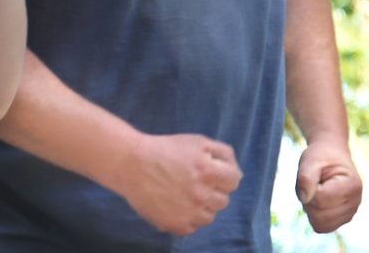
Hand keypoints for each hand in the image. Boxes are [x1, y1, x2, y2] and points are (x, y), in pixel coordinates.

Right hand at [112, 133, 242, 236]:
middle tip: (194, 182)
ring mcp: (188, 213)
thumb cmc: (165, 149)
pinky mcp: (174, 225)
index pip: (234, 181)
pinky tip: (175, 204)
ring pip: (208, 217)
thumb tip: (237, 173)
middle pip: (223, 201)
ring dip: (201, 206)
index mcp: (208, 171)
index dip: (223, 175)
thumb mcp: (196, 141)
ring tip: (183, 194)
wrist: (131, 163)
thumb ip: (223, 154)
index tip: (210, 172)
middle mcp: (201, 195)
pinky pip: (191, 228)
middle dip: (212, 191)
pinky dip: (186, 219)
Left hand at [296, 140, 361, 232]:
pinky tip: (319, 200)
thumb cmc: (321, 156)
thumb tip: (304, 199)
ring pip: (321, 225)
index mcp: (352, 185)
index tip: (314, 175)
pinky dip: (315, 215)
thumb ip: (306, 177)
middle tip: (313, 184)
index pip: (321, 199)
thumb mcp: (310, 160)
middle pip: (320, 217)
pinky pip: (322, 227)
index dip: (310, 188)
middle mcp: (355, 203)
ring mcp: (350, 213)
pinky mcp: (342, 220)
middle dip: (309, 201)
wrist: (331, 155)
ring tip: (317, 191)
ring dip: (311, 208)